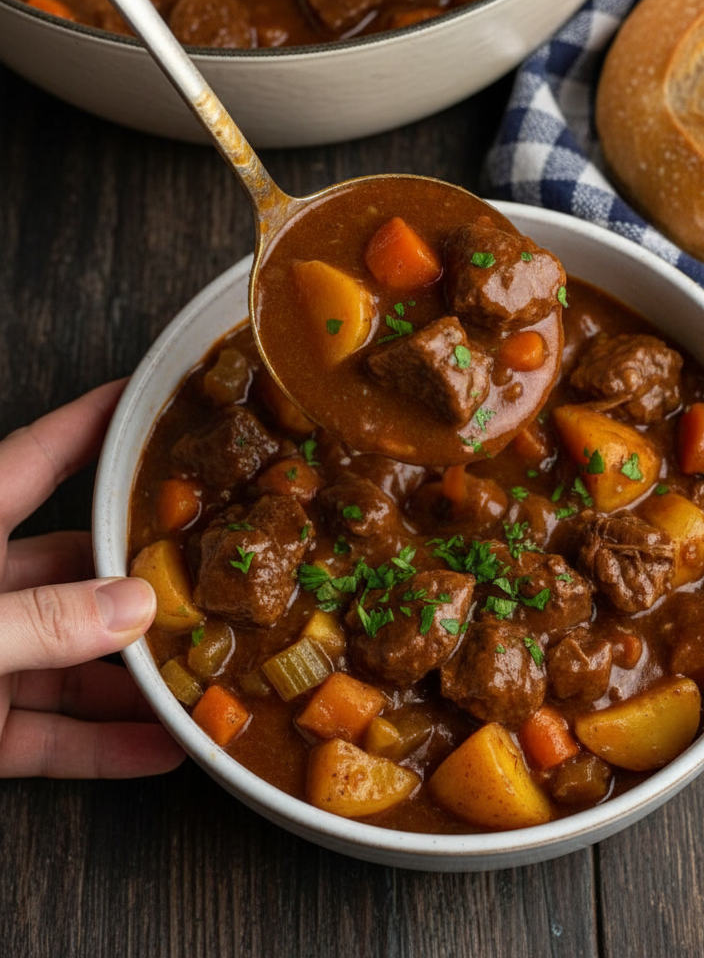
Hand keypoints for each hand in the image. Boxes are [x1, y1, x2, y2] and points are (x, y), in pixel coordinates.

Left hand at [0, 381, 184, 776]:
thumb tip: (135, 608)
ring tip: (208, 679)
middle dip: (146, 580)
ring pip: (75, 660)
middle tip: (214, 577)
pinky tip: (160, 751)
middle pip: (78, 570)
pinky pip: (51, 733)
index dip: (96, 425)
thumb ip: (41, 620)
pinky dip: (103, 747)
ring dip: (136, 680)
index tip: (151, 399)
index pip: (41, 459)